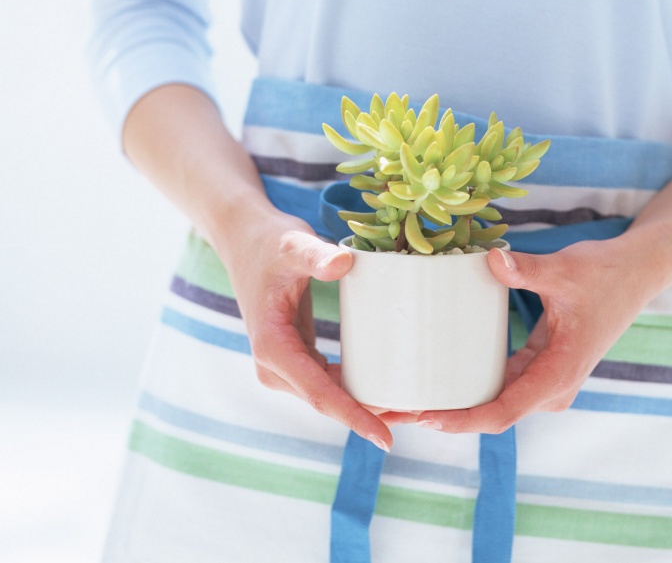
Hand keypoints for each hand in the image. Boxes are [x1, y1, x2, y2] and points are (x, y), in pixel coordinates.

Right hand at [221, 209, 405, 449]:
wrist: (245, 240)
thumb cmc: (269, 241)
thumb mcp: (293, 245)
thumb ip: (316, 255)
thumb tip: (344, 262)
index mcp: (272, 347)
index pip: (319, 394)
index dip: (354, 417)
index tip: (387, 438)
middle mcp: (274, 367)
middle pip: (328, 403)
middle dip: (371, 415)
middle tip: (421, 415)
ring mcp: (283, 366)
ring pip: (330, 397)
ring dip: (367, 405)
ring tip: (414, 406)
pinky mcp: (295, 358)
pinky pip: (329, 382)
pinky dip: (355, 389)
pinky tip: (388, 387)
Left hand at [415, 239, 656, 434]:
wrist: (634, 273)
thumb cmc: (603, 273)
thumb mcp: (564, 270)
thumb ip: (529, 269)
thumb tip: (493, 258)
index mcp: (557, 375)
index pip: (502, 410)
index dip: (461, 419)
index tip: (424, 416)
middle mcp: (549, 387)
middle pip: (489, 411)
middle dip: (442, 415)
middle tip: (390, 410)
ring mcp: (544, 378)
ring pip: (492, 400)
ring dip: (451, 402)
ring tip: (400, 399)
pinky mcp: (539, 365)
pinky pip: (498, 382)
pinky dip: (467, 383)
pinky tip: (434, 376)